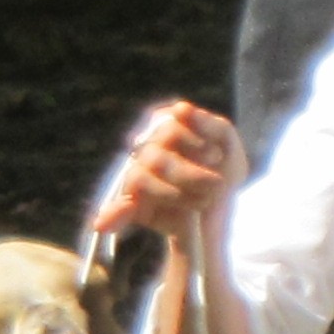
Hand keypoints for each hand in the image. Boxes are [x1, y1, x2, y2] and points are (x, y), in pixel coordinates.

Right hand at [86, 98, 247, 244]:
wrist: (230, 210)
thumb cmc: (224, 170)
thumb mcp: (227, 144)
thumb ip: (209, 122)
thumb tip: (179, 108)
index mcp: (164, 131)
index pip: (166, 127)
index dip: (190, 140)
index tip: (217, 154)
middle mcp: (147, 152)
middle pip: (155, 155)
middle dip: (188, 173)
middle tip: (216, 184)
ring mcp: (139, 178)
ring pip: (139, 178)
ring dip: (172, 193)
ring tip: (204, 202)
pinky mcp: (137, 207)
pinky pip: (118, 208)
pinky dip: (112, 216)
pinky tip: (103, 226)